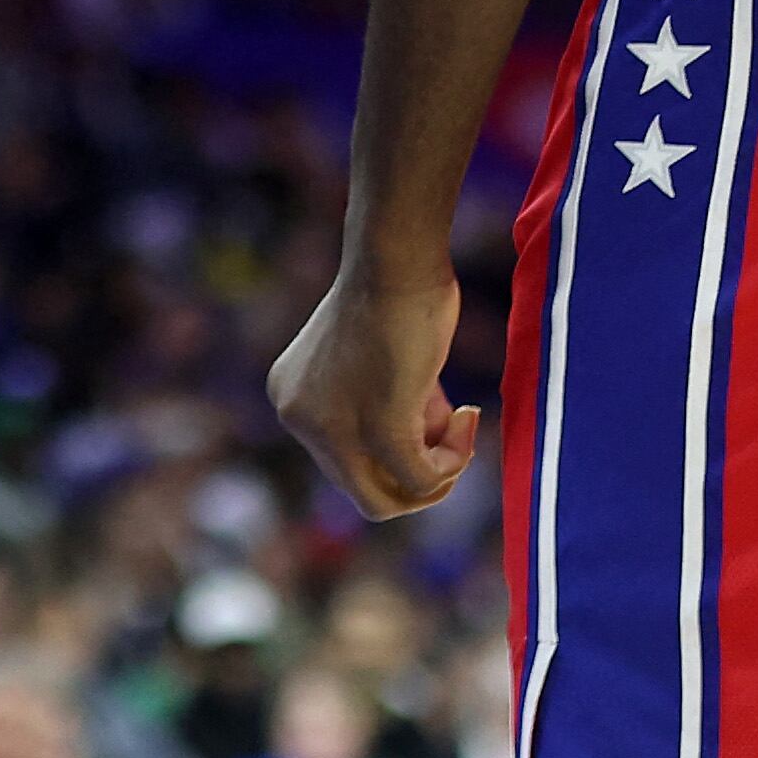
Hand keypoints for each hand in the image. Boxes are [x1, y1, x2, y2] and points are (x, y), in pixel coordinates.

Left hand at [269, 263, 476, 517]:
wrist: (398, 256)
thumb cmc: (395, 289)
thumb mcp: (373, 360)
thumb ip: (382, 408)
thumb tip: (421, 458)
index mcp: (290, 399)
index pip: (342, 462)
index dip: (393, 447)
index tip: (429, 409)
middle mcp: (298, 419)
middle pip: (361, 489)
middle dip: (413, 468)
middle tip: (451, 426)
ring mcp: (334, 430)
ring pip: (386, 501)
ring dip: (437, 475)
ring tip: (461, 424)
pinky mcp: (379, 430)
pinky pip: (421, 479)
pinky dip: (452, 460)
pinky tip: (466, 416)